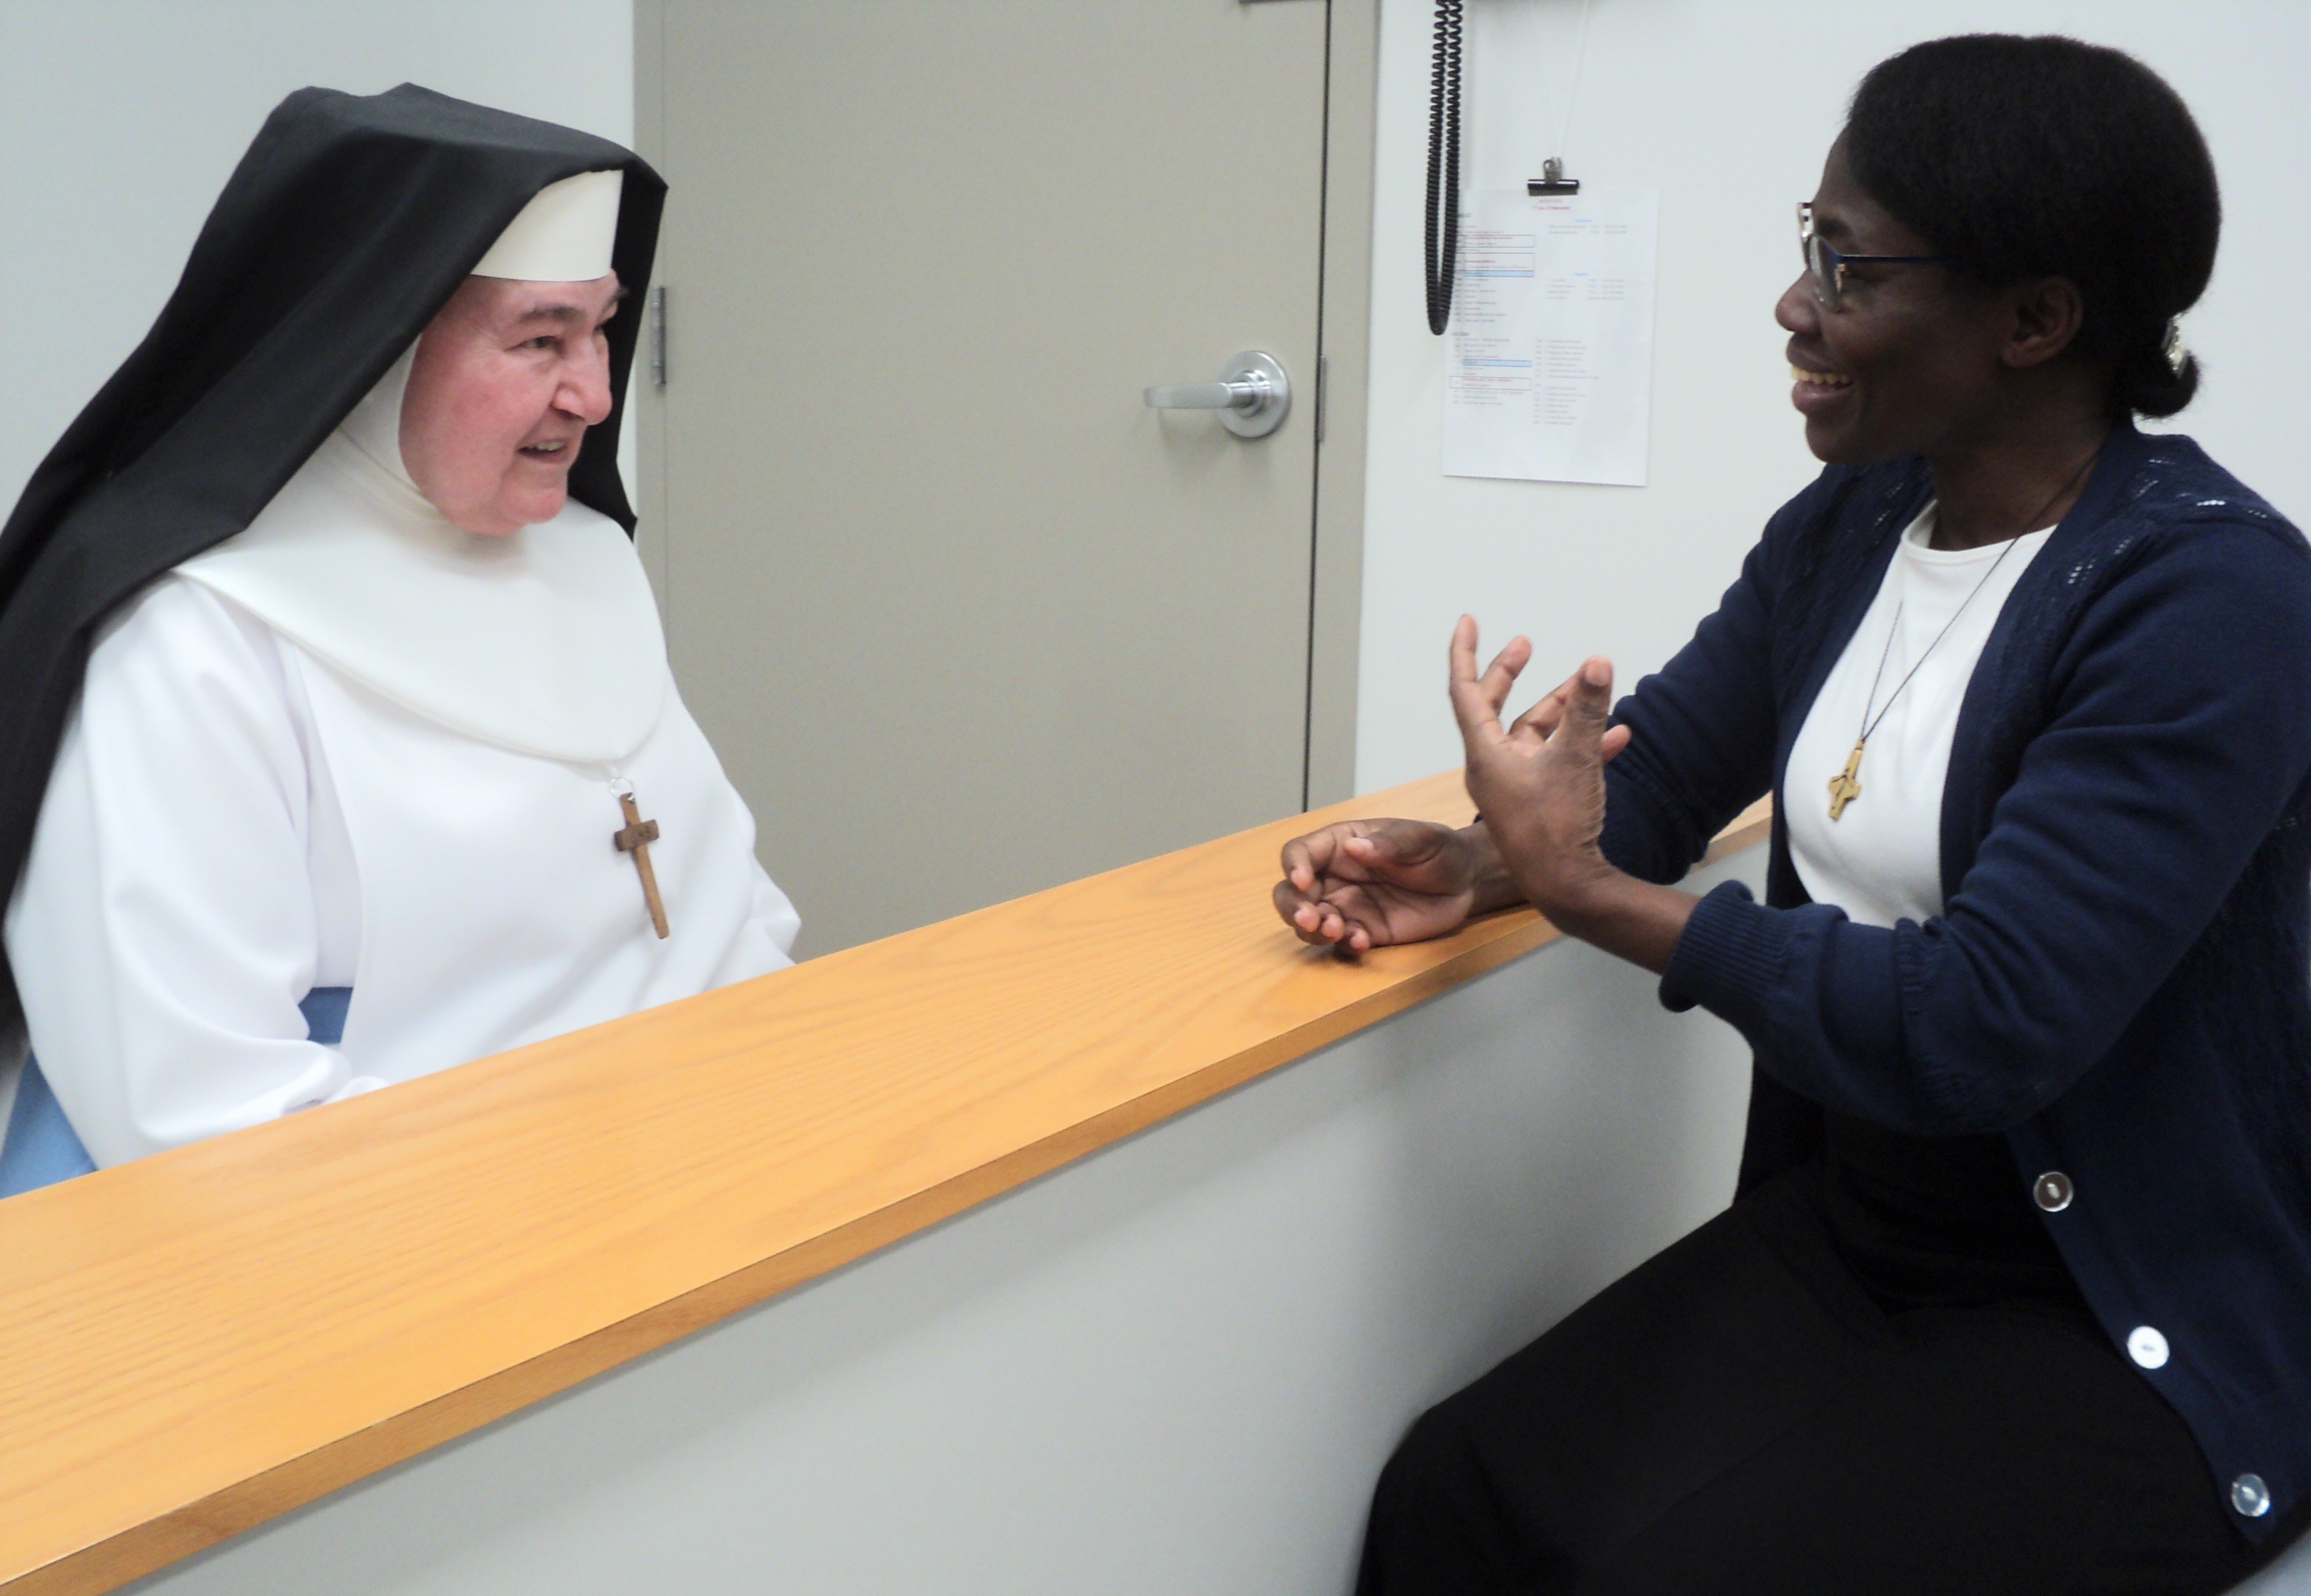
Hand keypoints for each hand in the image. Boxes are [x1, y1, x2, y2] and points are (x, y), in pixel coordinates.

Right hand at [1272, 819, 1497, 952]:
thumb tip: (1354, 847)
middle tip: (1310, 918)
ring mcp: (1347, 907)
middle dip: (1292, 907)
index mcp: (1340, 845)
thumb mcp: (1419, 838)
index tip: (1303, 880)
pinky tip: (1363, 941)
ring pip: (1309, 922)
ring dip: (1314, 930)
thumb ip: (1388, 843)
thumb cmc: (1438, 850)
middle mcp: (1334, 877)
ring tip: (1336, 930)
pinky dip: (1345, 945)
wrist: (1466, 882)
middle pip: (1291, 893)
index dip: (1295, 866)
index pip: (1300, 852)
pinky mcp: (1364, 931)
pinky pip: (1342, 942)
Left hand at [1445, 616, 1630, 914]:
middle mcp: (1492, 766)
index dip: (1466, 652)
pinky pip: (1554, 760)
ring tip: (1589, 684)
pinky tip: (1619, 735)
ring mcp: (1513, 785)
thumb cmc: (1558, 829)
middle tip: (1524, 644)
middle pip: (1494, 706)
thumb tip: (1596, 662)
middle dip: (1509, 672)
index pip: (1465, 690)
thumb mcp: (1576, 760)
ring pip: (1532, 732)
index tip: (1467, 621)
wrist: (1566, 888)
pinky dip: (1580, 743)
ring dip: (1561, 709)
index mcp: (1485, 753)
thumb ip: (1587, 710)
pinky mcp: (1535, 801)